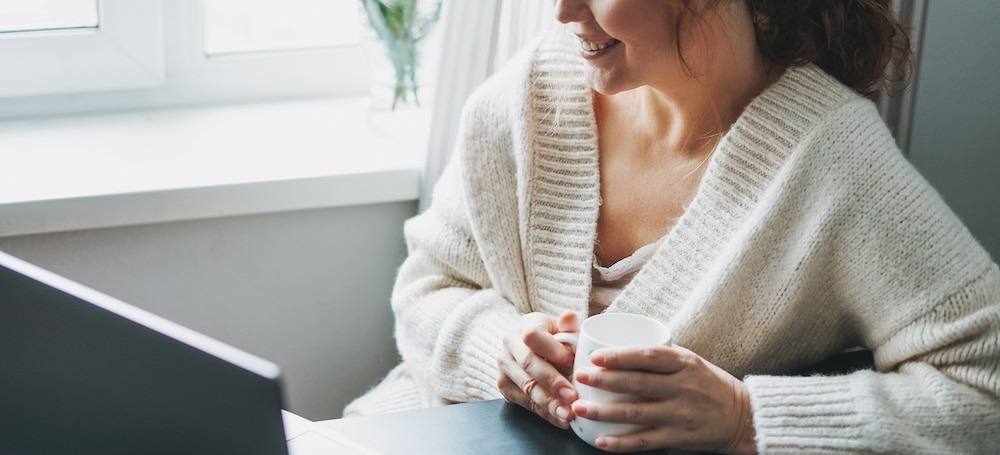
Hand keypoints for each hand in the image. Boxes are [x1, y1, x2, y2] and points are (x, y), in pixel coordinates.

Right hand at [497, 311, 580, 428]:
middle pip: (529, 363)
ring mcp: (504, 365)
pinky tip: (560, 420)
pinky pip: (524, 402)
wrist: (536, 351)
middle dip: (553, 382)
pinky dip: (544, 413)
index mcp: (526, 324)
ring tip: (568, 415)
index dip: (552, 349)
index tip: (572, 361)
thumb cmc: (557, 340)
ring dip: (549, 403)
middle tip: (573, 397)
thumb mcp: (565, 329)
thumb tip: (569, 317)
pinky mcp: (504, 386)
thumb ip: (569, 326)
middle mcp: (510, 343)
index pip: (533, 335)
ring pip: (526, 386)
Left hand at [569, 345, 756, 454]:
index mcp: (685, 364)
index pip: (649, 356)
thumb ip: (661, 356)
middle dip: (604, 381)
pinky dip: (622, 443)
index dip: (620, 355)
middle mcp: (683, 388)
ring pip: (636, 413)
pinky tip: (602, 441)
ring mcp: (681, 414)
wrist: (743, 418)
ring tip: (579, 408)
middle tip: (580, 377)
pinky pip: (646, 441)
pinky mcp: (680, 438)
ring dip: (604, 412)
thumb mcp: (691, 362)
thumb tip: (618, 346)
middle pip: (638, 383)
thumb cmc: (710, 385)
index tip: (596, 356)